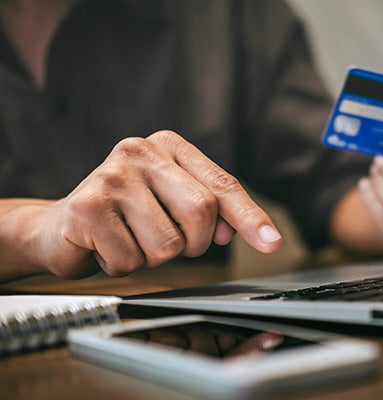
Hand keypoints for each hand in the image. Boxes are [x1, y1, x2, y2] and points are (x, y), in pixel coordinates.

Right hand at [32, 130, 281, 277]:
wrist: (63, 226)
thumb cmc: (127, 216)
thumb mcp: (173, 205)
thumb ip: (209, 212)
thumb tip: (230, 231)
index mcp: (169, 147)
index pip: (222, 184)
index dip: (249, 216)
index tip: (272, 243)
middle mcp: (140, 150)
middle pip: (200, 212)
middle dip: (192, 242)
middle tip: (167, 239)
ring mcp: (112, 175)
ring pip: (167, 244)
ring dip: (153, 257)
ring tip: (131, 238)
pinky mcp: (88, 205)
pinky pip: (131, 260)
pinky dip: (123, 265)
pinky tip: (106, 246)